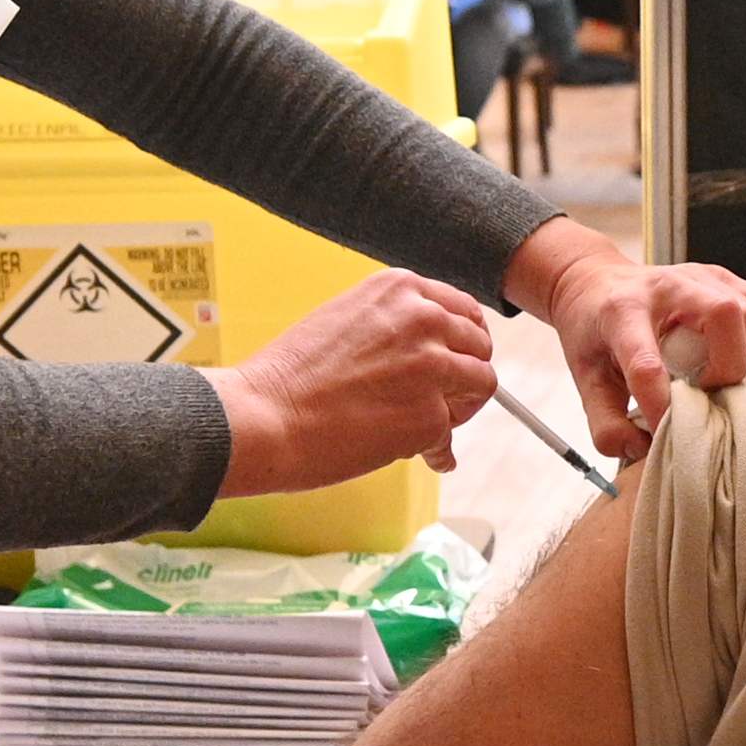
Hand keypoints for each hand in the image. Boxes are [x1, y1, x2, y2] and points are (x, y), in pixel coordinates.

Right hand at [210, 275, 500, 498]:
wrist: (264, 417)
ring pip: (481, 385)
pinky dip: (438, 451)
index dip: (462, 339)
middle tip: (444, 398)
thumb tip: (432, 352)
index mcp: (400, 289)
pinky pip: (451, 435)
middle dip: (464, 374)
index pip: (462, 309)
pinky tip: (425, 456)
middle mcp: (423, 319)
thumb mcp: (345, 319)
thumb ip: (393, 325)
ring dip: (459, 409)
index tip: (456, 358)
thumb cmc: (291, 376)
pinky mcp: (431, 416)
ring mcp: (431, 367)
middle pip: (479, 346)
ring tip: (432, 426)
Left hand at [509, 229, 745, 456]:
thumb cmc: (593, 331)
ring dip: (745, 353)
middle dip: (726, 367)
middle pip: (724, 315)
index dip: (660, 407)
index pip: (646, 365)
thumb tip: (642, 450)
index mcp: (621, 312)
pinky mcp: (723, 278)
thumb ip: (606, 423)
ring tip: (717, 373)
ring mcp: (700, 276)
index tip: (665, 434)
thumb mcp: (585, 379)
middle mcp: (666, 286)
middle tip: (706, 391)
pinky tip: (730, 354)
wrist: (594, 283)